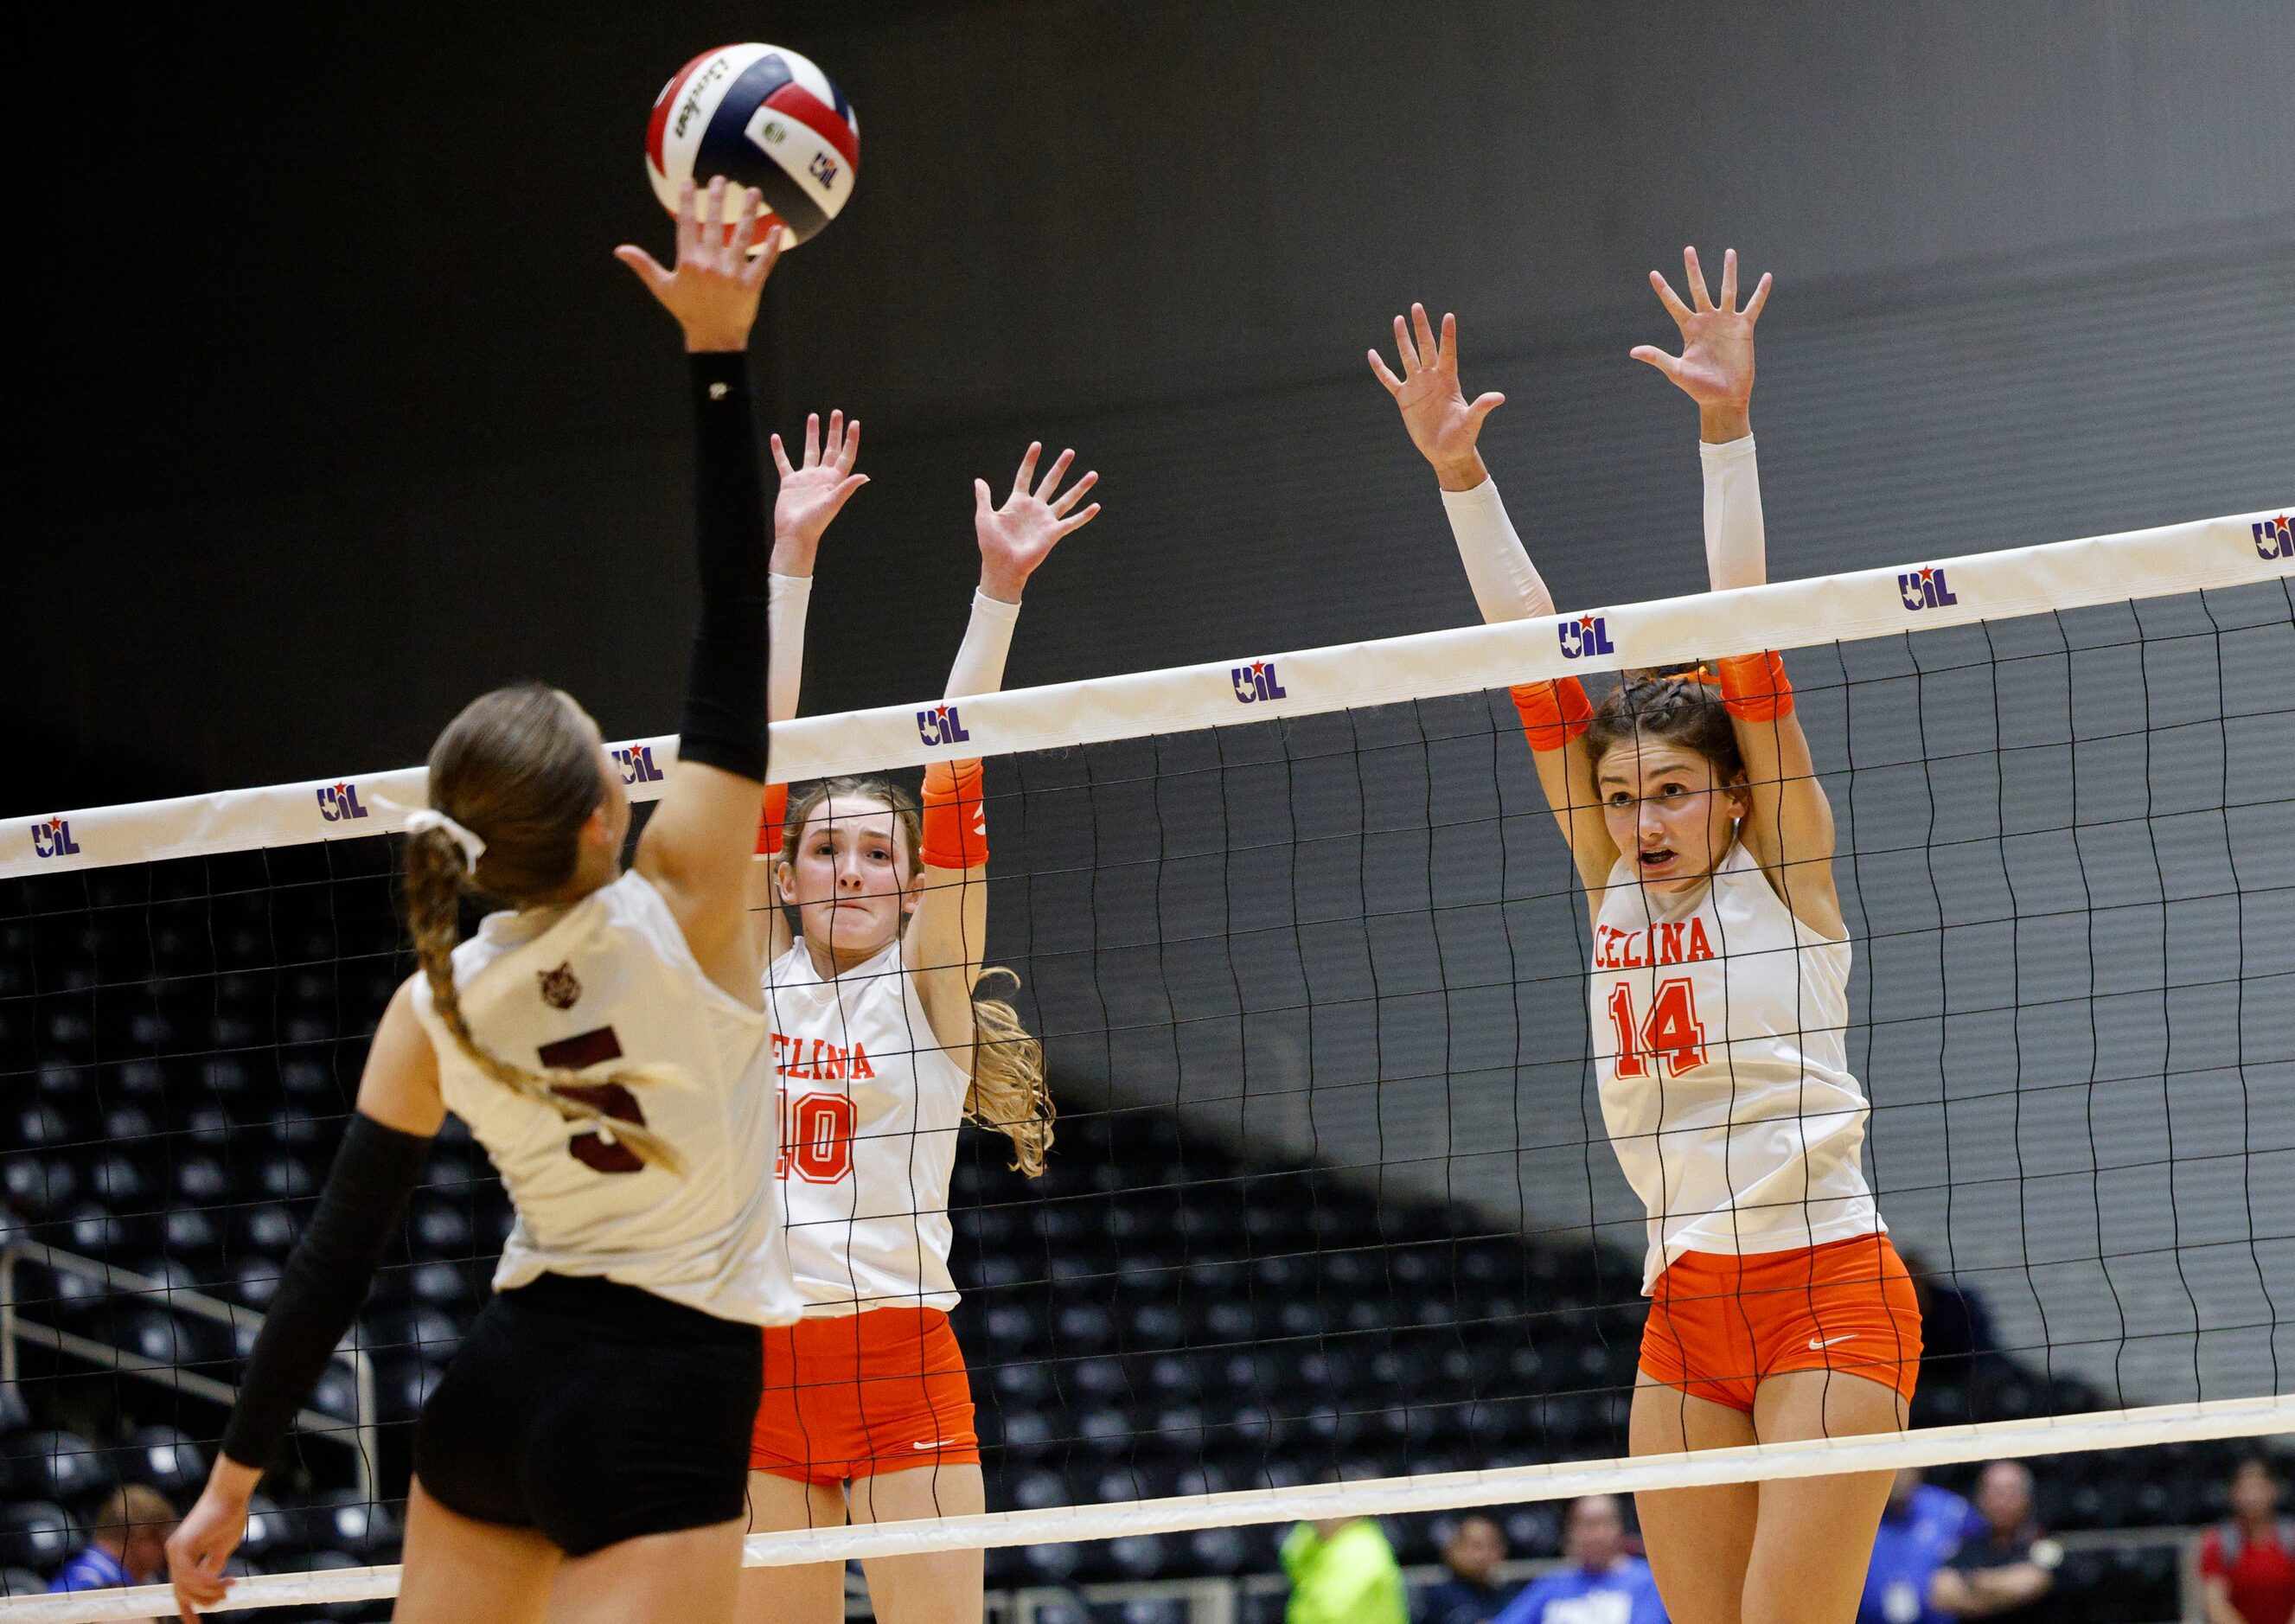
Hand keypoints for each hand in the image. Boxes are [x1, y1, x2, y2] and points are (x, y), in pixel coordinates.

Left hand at [167, 1458, 259, 1620]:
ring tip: (230, 1586)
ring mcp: (176, 1550)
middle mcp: (174, 1554)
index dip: (188, 1609)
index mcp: (182, 1555)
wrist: (231, 1495)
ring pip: (187, 1586)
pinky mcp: (183, 1546)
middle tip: (227, 1596)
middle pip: (184, 1591)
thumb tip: (210, 1584)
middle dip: (205, 1600)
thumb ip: (213, 1566)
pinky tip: (221, 1580)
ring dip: (210, 1591)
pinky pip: (189, 1574)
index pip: (181, 1589)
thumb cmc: (229, 1516)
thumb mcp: (222, 1548)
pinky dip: (205, 1582)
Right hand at [613, 176, 784, 352]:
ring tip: (754, 192)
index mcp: (689, 262)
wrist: (714, 339)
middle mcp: (711, 265)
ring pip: (742, 237)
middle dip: (718, 199)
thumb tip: (619, 250)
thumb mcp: (663, 288)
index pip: (687, 224)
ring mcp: (733, 274)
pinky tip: (778, 228)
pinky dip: (772, 245)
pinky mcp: (752, 284)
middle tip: (722, 179)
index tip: (689, 182)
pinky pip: (764, 261)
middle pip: (715, 224)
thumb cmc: (687, 312)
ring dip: (749, 212)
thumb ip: (644, 265)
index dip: (688, 201)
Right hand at [769, 410, 866, 573]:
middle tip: (837, 412)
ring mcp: (806, 478)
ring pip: (810, 450)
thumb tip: (865, 476)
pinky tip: (775, 438)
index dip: (851, 439)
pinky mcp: (790, 482)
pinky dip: (779, 451)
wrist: (795, 535)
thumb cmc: (815, 523)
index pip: (845, 455)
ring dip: (812, 434)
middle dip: (834, 431)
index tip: (854, 423)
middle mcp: (822, 477)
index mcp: (834, 480)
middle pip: (830, 448)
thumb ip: (846, 488)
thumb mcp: (832, 504)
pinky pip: (784, 462)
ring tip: (813, 416)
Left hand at [973, 443, 1099, 602]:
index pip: (1025, 476)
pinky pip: (1072, 522)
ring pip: (1067, 499)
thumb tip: (978, 480)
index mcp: (1017, 502)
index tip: (1037, 445)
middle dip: (1060, 467)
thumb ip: (984, 498)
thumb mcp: (985, 518)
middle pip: (1050, 482)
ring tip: (1093, 474)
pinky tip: (1096, 506)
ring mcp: (1046, 520)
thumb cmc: (992, 545)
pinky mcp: (1053, 533)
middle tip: (1070, 451)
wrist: (1003, 567)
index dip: (1031, 461)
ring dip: (1080, 487)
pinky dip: (1084, 515)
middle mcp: (1034, 508)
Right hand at [1368, 304, 1504, 491]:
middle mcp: (1432, 378)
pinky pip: (1389, 379)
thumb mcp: (1472, 422)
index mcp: (1449, 380)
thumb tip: (1499, 397)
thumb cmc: (1462, 438)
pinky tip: (1372, 354)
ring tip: (1398, 319)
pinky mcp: (1404, 398)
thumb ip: (1482, 407)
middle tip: (1417, 307)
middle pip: (1426, 347)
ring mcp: (1417, 386)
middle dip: (1421, 328)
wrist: (1447, 453)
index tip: (1448, 316)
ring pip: (1408, 357)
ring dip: (1403, 340)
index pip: (1448, 352)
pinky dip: (1380, 368)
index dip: (1448, 335)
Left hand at [1631, 246, 1770, 441]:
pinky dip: (1760, 292)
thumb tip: (1634, 351)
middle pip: (1699, 289)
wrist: (1724, 398)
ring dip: (1728, 271)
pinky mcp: (1743, 329)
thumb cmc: (1699, 388)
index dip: (1663, 290)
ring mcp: (1725, 323)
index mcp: (1689, 329)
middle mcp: (1706, 321)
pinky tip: (1766, 276)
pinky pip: (1753, 306)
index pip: (1673, 304)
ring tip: (1729, 251)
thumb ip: (1658, 358)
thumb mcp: (1676, 371)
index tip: (1653, 273)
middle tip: (1688, 249)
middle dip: (1693, 270)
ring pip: (1727, 291)